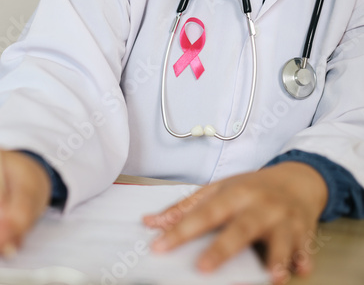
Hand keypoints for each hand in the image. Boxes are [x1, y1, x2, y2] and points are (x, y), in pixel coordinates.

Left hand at [143, 162, 327, 283]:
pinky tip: (299, 269)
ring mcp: (284, 219)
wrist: (295, 180)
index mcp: (234, 194)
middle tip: (203, 268)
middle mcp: (259, 206)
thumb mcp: (218, 190)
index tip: (160, 246)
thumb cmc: (252, 187)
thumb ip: (185, 207)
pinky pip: (304, 248)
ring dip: (275, 257)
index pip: (204, 214)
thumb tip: (152, 221)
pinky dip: (303, 259)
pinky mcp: (304, 232)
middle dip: (222, 249)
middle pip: (240, 229)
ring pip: (279, 239)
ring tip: (271, 276)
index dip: (181, 231)